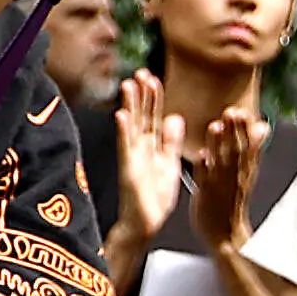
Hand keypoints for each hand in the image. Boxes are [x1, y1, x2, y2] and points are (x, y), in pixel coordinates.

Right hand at [114, 79, 185, 238]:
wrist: (145, 222)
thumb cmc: (155, 197)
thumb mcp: (170, 163)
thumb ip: (172, 141)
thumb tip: (175, 117)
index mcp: (154, 148)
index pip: (154, 117)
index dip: (155, 98)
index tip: (154, 78)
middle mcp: (141, 149)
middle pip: (142, 117)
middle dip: (142, 95)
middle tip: (141, 72)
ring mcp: (133, 158)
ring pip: (132, 127)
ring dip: (130, 106)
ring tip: (129, 85)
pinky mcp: (129, 169)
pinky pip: (126, 148)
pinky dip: (124, 132)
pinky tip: (122, 116)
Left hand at [188, 105, 263, 250]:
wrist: (226, 235)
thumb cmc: (231, 202)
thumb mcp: (247, 173)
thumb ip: (253, 149)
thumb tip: (263, 126)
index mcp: (245, 171)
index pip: (249, 147)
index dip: (247, 130)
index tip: (245, 112)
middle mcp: (235, 177)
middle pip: (237, 152)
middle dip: (236, 132)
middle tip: (233, 112)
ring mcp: (220, 187)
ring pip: (221, 164)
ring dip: (219, 146)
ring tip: (215, 126)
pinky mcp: (206, 196)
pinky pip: (205, 182)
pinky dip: (204, 169)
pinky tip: (201, 157)